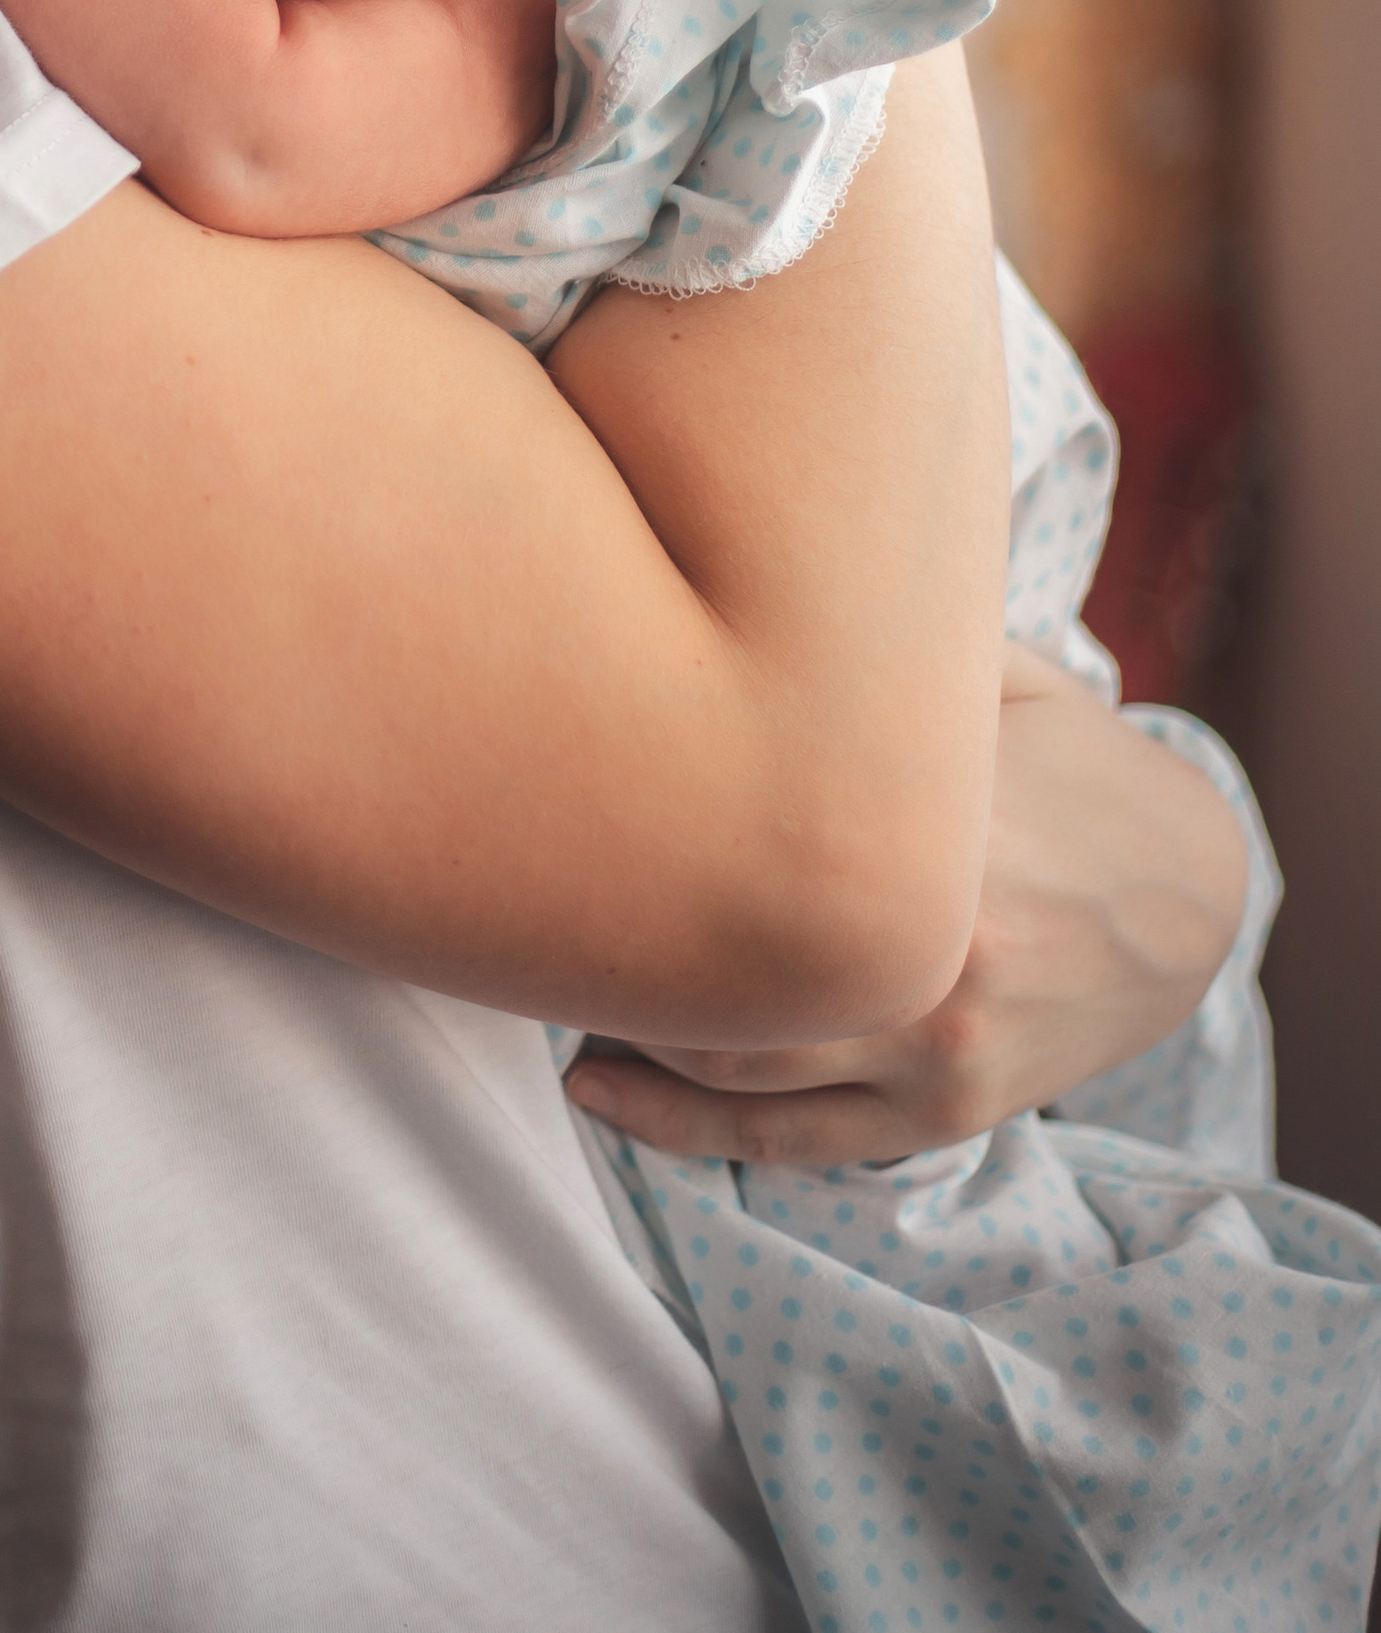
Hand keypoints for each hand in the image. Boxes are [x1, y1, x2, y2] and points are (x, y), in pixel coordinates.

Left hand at [563, 641, 1251, 1161]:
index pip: (738, 835)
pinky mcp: (945, 1113)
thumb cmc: (1059, 753)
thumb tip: (718, 577)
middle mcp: (933, 958)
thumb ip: (874, 648)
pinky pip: (794, 1140)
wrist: (1189, 885)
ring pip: (739, 1066)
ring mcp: (937, 1051)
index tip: (551, 803)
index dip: (626, 832)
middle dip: (610, 943)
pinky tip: (603, 1093)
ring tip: (544, 991)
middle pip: (718, 968)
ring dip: (629, 1038)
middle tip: (526, 895)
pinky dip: (687, 1128)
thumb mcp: (979, 671)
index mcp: (934, 831)